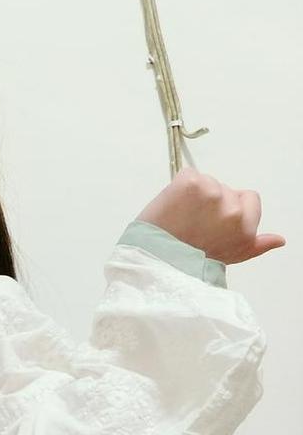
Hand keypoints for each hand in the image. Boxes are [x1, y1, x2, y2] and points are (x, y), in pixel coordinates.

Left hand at [134, 168, 284, 264]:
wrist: (156, 258)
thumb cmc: (190, 260)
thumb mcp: (230, 256)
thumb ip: (256, 245)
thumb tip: (279, 240)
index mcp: (245, 226)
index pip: (250, 197)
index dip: (230, 207)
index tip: (213, 221)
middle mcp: (232, 210)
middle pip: (226, 189)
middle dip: (211, 203)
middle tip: (193, 223)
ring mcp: (212, 193)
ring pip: (207, 182)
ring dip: (194, 195)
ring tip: (181, 217)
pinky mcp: (191, 183)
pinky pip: (188, 174)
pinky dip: (178, 187)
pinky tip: (173, 207)